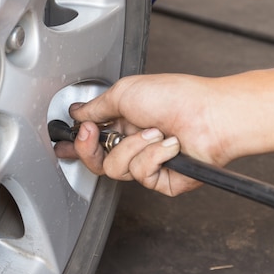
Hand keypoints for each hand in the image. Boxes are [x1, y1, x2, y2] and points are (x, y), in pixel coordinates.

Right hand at [54, 74, 230, 195]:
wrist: (210, 115)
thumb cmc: (177, 97)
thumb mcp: (125, 92)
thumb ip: (96, 106)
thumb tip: (77, 111)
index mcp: (126, 121)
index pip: (94, 139)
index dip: (77, 143)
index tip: (64, 143)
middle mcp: (135, 143)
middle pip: (97, 160)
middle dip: (90, 148)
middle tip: (91, 134)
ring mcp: (149, 163)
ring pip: (115, 168)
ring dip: (133, 146)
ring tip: (154, 131)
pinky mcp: (162, 180)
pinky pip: (141, 175)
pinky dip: (154, 156)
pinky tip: (169, 145)